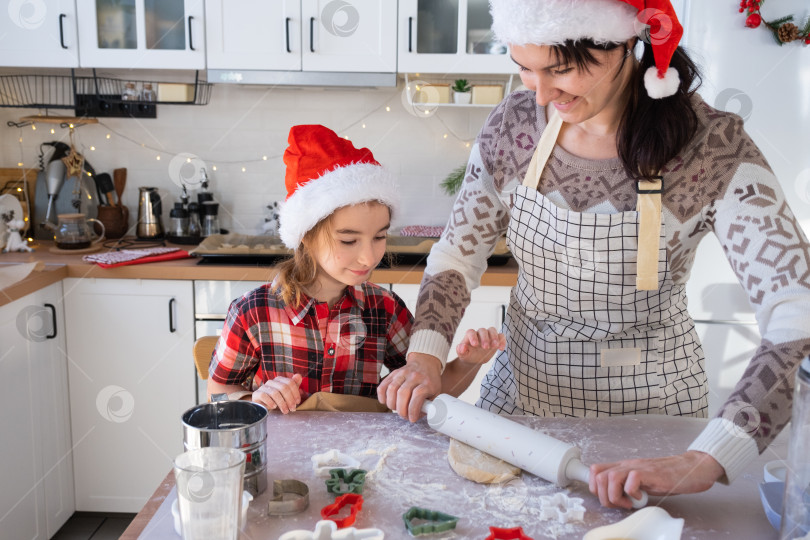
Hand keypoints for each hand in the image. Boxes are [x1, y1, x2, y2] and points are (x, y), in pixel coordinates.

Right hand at [252, 373, 302, 413]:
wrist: (263, 407)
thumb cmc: (277, 400)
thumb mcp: (287, 393)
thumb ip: (294, 384)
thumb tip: (299, 376)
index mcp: (279, 380)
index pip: (290, 382)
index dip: (295, 393)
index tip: (297, 402)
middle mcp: (271, 382)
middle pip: (283, 388)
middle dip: (290, 400)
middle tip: (292, 409)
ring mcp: (263, 387)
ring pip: (275, 393)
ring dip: (282, 403)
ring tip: (285, 411)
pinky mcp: (256, 394)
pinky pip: (264, 396)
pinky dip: (270, 402)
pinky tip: (274, 407)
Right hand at [377, 352, 441, 421]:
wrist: (425, 362)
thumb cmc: (430, 381)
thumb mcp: (436, 393)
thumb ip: (429, 406)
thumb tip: (416, 417)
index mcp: (427, 382)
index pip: (418, 395)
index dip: (413, 410)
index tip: (412, 418)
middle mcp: (415, 376)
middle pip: (403, 393)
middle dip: (401, 409)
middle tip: (403, 415)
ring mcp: (403, 373)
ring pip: (391, 389)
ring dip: (391, 403)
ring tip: (396, 408)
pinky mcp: (393, 373)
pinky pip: (383, 385)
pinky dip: (382, 396)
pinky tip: (386, 401)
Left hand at [455, 327, 505, 363]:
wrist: (474, 358)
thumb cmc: (467, 354)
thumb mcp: (462, 354)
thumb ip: (461, 350)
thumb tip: (462, 347)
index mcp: (470, 335)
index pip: (471, 332)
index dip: (473, 337)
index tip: (475, 345)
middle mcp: (479, 333)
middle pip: (483, 330)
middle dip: (485, 338)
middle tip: (485, 347)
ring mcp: (488, 335)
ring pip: (492, 330)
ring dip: (494, 337)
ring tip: (495, 346)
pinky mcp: (496, 339)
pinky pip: (501, 336)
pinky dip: (502, 341)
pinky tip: (501, 349)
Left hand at [589, 450, 724, 508]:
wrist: (690, 469)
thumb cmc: (668, 477)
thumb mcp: (642, 481)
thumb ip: (628, 486)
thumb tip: (613, 499)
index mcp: (624, 467)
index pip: (596, 470)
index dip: (595, 487)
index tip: (608, 500)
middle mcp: (628, 465)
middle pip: (598, 476)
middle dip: (604, 496)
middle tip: (619, 504)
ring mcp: (638, 468)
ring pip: (610, 478)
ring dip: (616, 496)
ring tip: (629, 503)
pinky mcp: (651, 473)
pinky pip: (631, 480)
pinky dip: (632, 493)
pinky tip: (641, 498)